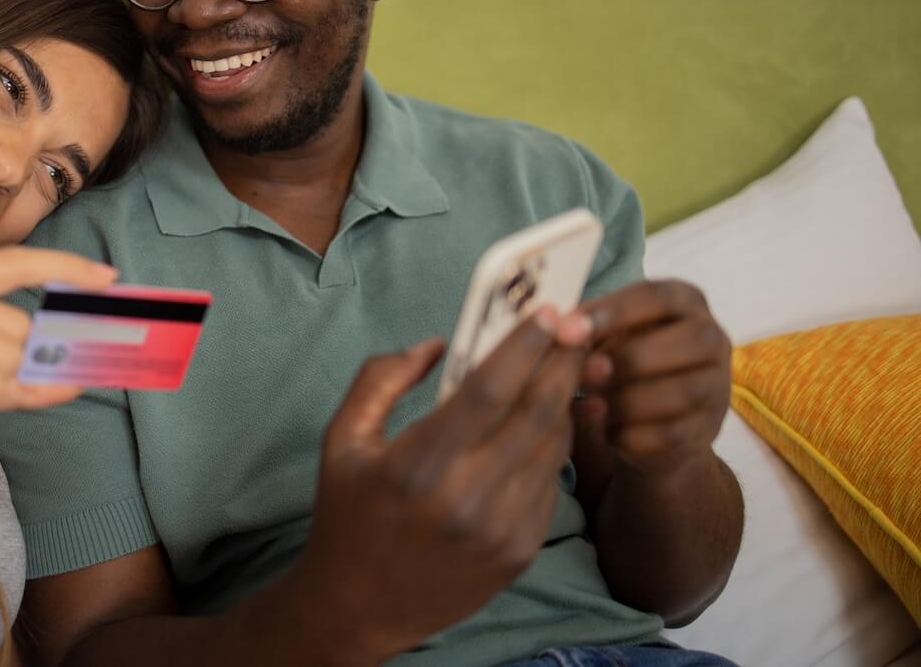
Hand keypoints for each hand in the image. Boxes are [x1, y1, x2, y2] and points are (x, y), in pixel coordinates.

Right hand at [292, 308, 585, 663]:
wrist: (358, 608)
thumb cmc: (347, 515)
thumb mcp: (342, 439)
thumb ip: (381, 379)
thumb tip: (438, 343)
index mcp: (418, 465)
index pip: (488, 389)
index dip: (524, 345)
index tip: (548, 311)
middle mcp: (466, 499)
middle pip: (536, 413)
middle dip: (563, 361)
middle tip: (577, 327)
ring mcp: (500, 530)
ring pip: (552, 447)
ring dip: (564, 400)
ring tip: (566, 365)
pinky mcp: (519, 553)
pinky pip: (549, 484)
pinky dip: (552, 445)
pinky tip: (546, 421)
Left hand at [570, 279, 731, 478]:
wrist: (650, 417)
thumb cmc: (623, 358)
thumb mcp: (608, 334)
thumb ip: (589, 329)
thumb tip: (561, 329)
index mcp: (685, 301)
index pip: (657, 295)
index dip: (614, 310)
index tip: (571, 326)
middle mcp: (713, 338)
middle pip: (690, 339)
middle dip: (631, 357)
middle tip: (586, 371)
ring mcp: (718, 386)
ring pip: (684, 391)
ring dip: (629, 400)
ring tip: (590, 403)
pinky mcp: (709, 429)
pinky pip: (676, 433)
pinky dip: (635, 434)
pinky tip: (606, 430)